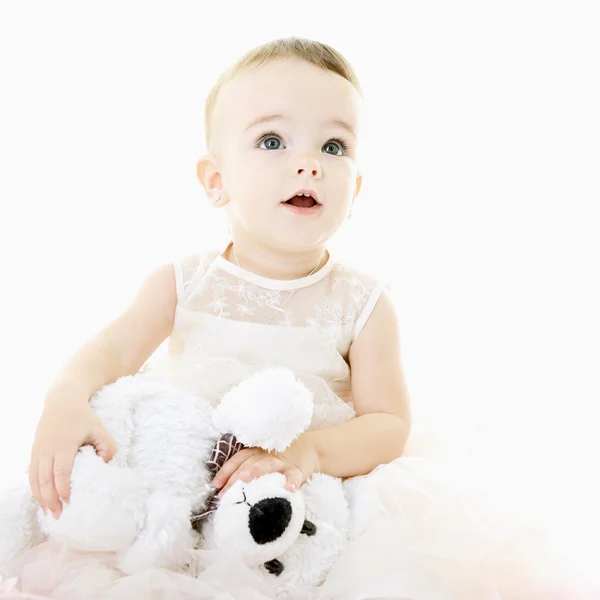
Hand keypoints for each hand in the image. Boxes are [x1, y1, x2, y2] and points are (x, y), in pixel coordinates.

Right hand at [28, 401, 116, 519]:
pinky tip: (42, 499)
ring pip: (35, 479)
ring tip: (49, 512)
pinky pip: (31, 474)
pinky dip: (35, 488)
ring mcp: (38, 451)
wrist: (62, 402)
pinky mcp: (34, 452)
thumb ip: (107, 448)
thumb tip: (103, 467)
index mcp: (64, 444)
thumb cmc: (84, 418)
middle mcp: (47, 449)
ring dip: (41, 497)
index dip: (63, 488)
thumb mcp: (101, 430)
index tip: (69, 501)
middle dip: (50, 499)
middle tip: (58, 515)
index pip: (61, 471)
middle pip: (45, 479)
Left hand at [212, 434, 319, 498]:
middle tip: (224, 493)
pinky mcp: (298, 469)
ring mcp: (283, 462)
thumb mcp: (265, 457)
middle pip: (248, 465)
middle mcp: (267, 455)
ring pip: (268, 465)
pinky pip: (294, 476)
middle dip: (234, 478)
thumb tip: (227, 488)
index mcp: (257, 451)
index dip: (226, 471)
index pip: (238, 460)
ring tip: (245, 479)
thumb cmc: (283, 456)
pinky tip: (288, 489)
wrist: (313, 448)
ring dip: (256, 471)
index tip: (215, 485)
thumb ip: (250, 466)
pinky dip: (292, 482)